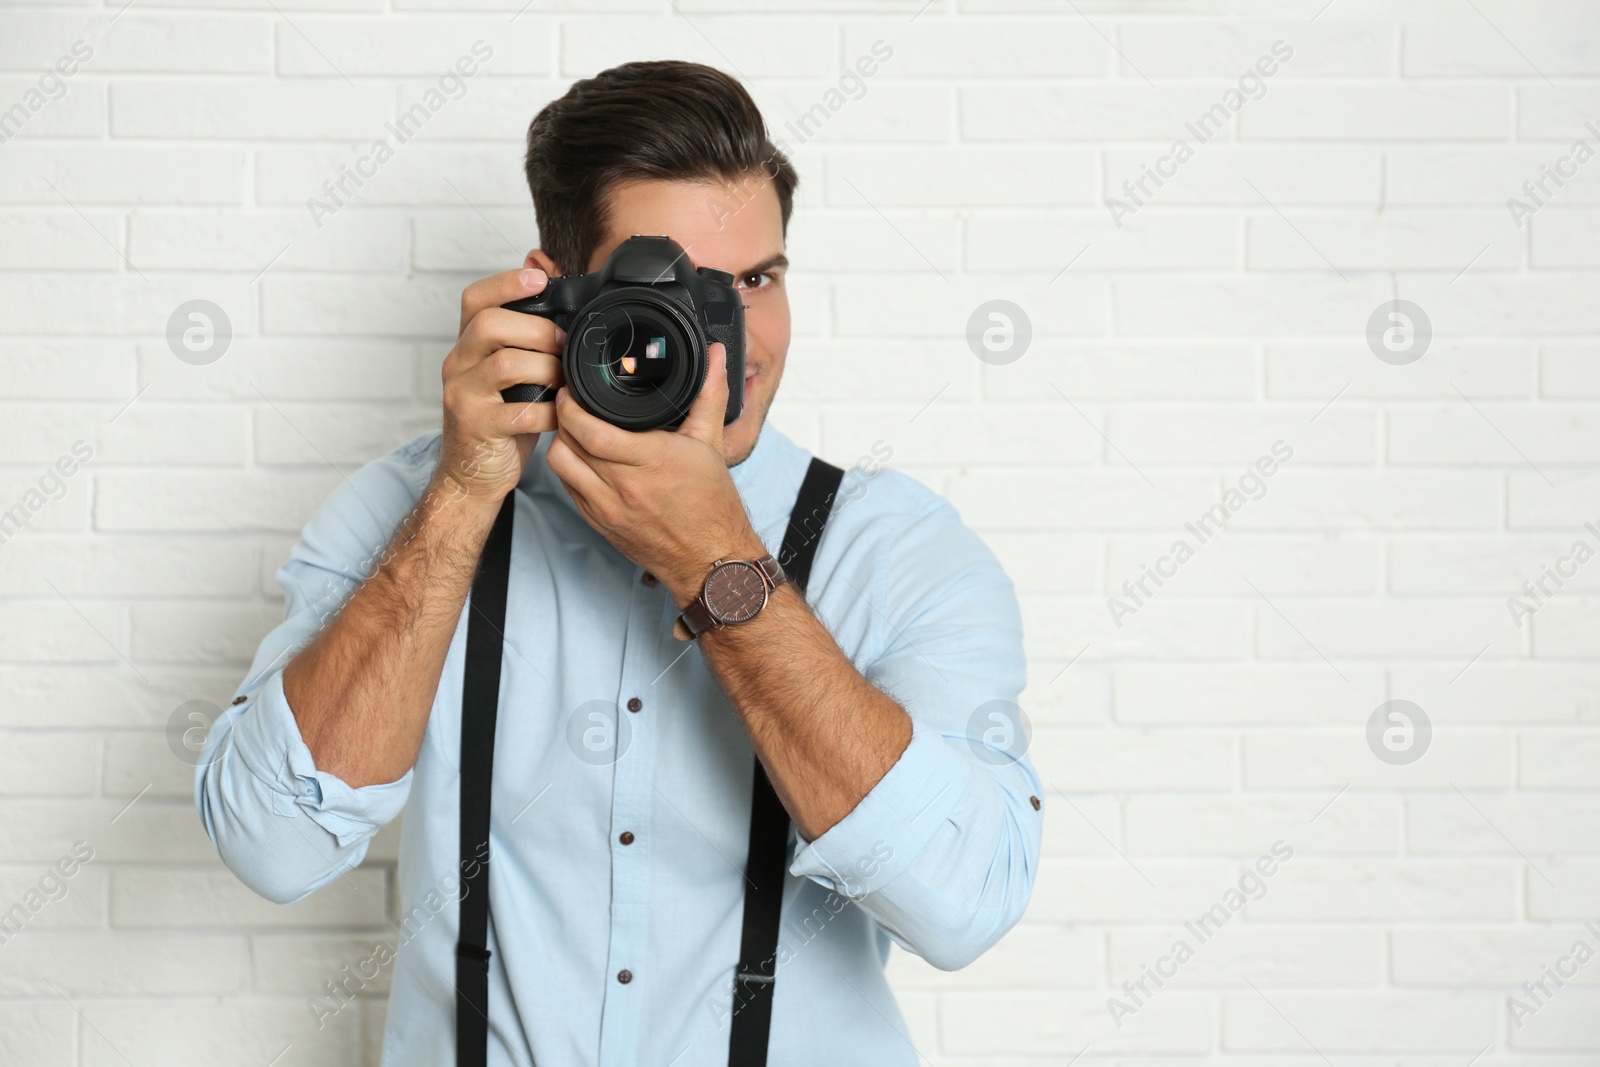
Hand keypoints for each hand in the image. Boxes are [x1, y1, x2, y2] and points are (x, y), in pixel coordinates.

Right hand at [436, 266, 566, 502]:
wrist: (471, 475)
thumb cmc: (499, 419)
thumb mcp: (509, 373)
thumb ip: (523, 335)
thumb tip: (545, 275)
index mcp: (467, 346)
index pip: (474, 299)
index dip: (506, 282)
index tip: (540, 277)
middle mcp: (457, 365)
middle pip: (489, 324)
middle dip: (537, 329)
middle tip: (564, 345)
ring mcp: (462, 396)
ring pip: (506, 364)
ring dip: (547, 368)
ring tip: (564, 381)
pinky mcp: (477, 427)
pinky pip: (521, 412)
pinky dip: (550, 412)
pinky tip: (560, 415)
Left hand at [545, 344, 763, 605]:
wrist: (710, 560)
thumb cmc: (712, 507)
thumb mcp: (712, 444)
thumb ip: (709, 394)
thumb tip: (715, 355)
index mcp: (653, 461)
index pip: (592, 430)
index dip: (572, 407)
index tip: (572, 390)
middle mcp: (625, 487)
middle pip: (568, 445)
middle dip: (563, 419)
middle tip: (568, 404)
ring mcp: (608, 509)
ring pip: (561, 467)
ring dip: (561, 444)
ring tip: (572, 429)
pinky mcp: (599, 524)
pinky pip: (568, 489)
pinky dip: (568, 469)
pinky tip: (581, 458)